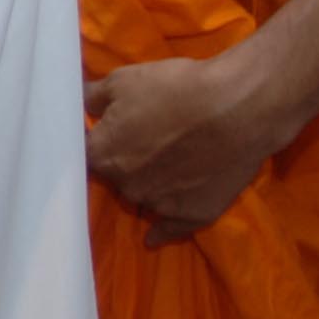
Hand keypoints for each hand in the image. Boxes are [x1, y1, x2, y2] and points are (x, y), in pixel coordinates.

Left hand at [84, 50, 302, 238]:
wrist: (239, 108)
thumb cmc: (177, 89)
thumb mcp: (124, 80)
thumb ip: (93, 97)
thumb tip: (79, 105)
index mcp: (103, 156)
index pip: (82, 157)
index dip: (92, 144)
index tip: (100, 136)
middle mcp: (125, 186)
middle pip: (114, 177)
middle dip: (122, 162)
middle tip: (142, 142)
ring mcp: (159, 204)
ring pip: (143, 196)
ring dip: (146, 185)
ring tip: (165, 165)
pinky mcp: (193, 214)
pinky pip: (169, 228)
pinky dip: (161, 230)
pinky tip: (152, 238)